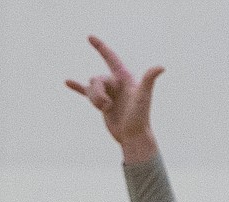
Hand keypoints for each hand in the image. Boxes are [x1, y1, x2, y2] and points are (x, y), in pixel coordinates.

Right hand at [66, 35, 162, 162]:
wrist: (133, 136)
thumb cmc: (140, 117)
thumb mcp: (143, 97)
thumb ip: (149, 80)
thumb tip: (161, 66)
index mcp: (125, 77)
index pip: (111, 58)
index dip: (101, 47)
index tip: (89, 37)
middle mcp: (117, 83)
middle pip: (96, 79)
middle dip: (98, 93)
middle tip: (108, 106)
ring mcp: (109, 93)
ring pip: (90, 88)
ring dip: (94, 100)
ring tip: (106, 110)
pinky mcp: (102, 103)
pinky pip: (86, 92)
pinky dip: (77, 86)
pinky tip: (66, 82)